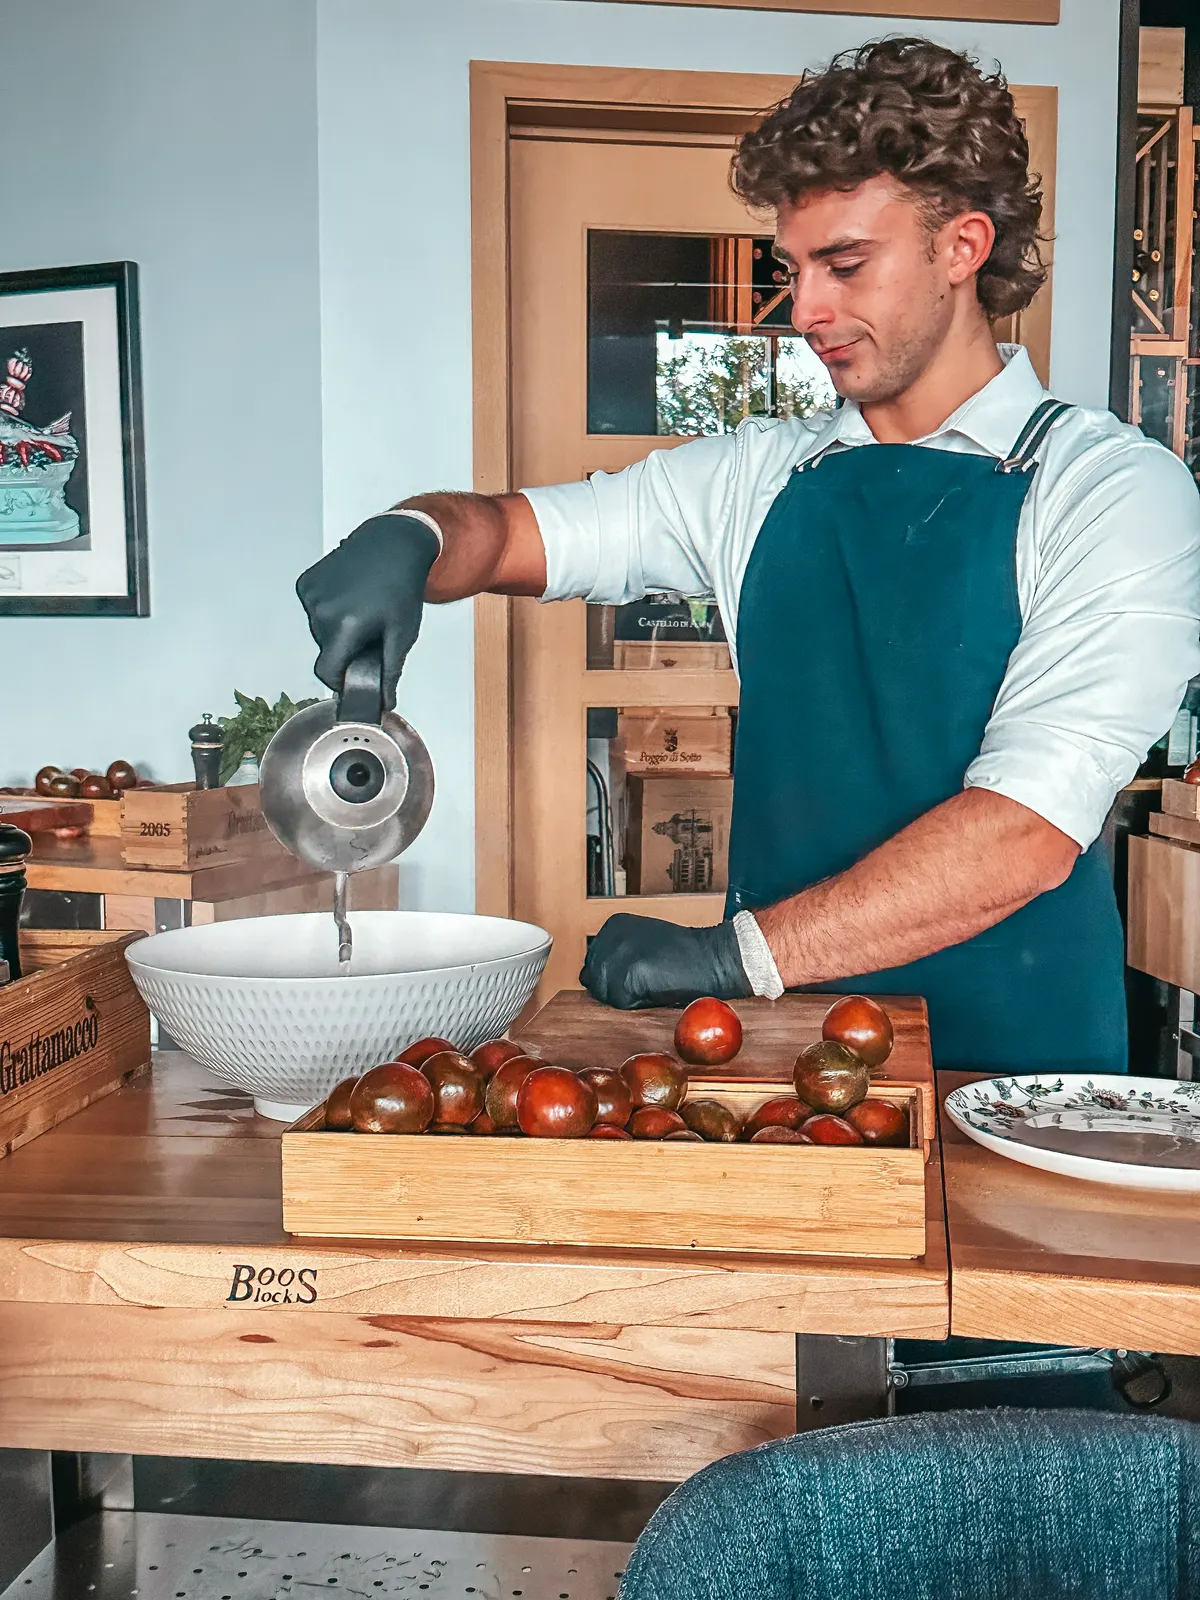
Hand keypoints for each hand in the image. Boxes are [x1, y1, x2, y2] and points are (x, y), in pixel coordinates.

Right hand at [296, 514, 440, 708]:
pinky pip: (313, 611)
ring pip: (318, 631)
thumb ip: (389, 672)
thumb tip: (384, 702)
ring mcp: (311, 594)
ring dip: (337, 630)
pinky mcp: (306, 583)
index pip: (326, 672)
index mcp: (345, 625)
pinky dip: (328, 612)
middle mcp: (321, 609)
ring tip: (361, 611)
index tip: (352, 678)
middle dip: (344, 650)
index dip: (340, 681)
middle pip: (324, 651)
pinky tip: (349, 597)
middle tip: (369, 634)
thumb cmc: (401, 585)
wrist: (393, 544)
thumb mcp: (402, 634)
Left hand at [580, 914, 751, 1009]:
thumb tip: (588, 978)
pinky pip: (620, 1002)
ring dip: (626, 997)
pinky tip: (655, 989)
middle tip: (647, 981)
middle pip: (594, 978)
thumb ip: (617, 954)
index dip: (615, 977)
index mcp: (613, 925)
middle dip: (616, 988)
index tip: (641, 973)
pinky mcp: (626, 975)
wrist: (712, 958)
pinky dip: (636, 1003)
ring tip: (652, 983)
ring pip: (605, 993)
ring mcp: (617, 955)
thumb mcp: (643, 942)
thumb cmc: (682, 955)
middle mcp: (610, 935)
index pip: (594, 963)